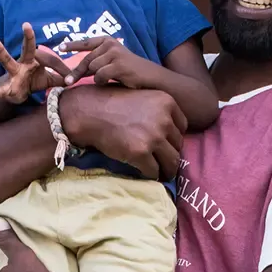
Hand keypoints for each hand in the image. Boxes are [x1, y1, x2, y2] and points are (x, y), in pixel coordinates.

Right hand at [0, 24, 72, 102]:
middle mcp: (22, 64)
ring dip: (0, 50)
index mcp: (34, 60)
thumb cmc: (33, 81)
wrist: (18, 94)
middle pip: (26, 48)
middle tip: (26, 24)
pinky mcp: (8, 87)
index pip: (50, 60)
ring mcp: (13, 74)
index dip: (61, 69)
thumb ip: (62, 78)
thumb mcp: (50, 80)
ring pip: (6, 60)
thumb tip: (75, 77)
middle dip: (27, 37)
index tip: (70, 77)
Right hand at [57, 84, 186, 180]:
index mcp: (166, 102)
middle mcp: (164, 119)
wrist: (88, 112)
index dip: (174, 137)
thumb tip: (168, 133)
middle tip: (163, 161)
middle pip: (179, 145)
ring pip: (171, 161)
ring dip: (167, 169)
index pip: (182, 127)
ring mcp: (153, 137)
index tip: (166, 144)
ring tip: (161, 173)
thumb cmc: (110, 103)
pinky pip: (154, 171)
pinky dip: (151, 175)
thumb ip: (157, 111)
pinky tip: (145, 173)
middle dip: (170, 154)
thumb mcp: (142, 97)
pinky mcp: (141, 153)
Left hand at [61, 36, 160, 89]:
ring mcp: (115, 53)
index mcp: (107, 41)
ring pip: (92, 69)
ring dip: (96, 77)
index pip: (86, 42)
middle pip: (86, 60)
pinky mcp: (119, 65)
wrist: (150, 77)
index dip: (72, 45)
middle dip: (77, 72)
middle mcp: (110, 44)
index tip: (60, 48)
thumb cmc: (128, 72)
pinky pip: (100, 76)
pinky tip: (112, 81)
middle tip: (68, 82)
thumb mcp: (110, 62)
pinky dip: (102, 81)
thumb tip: (75, 72)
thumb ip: (95, 63)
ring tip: (108, 80)